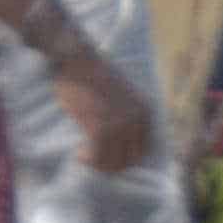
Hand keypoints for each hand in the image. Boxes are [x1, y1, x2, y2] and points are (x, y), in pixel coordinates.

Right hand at [54, 50, 156, 176]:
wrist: (76, 58)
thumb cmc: (92, 73)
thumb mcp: (121, 95)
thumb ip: (127, 116)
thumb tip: (120, 142)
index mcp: (146, 112)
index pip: (144, 150)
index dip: (125, 159)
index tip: (108, 157)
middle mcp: (138, 120)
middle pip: (130, 160)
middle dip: (112, 165)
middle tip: (93, 160)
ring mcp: (120, 123)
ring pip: (113, 161)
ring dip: (98, 164)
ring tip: (84, 157)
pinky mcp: (101, 126)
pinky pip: (97, 155)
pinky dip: (88, 159)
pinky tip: (79, 154)